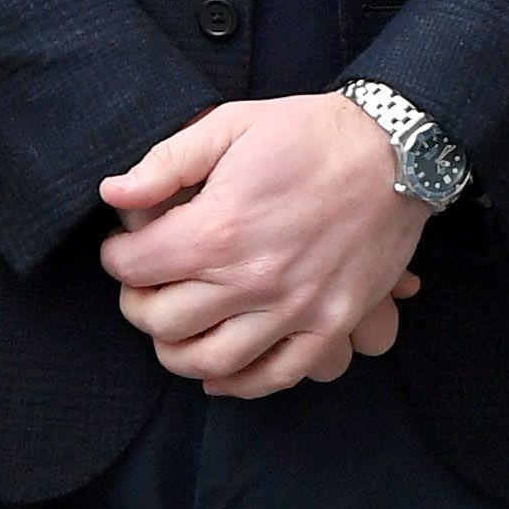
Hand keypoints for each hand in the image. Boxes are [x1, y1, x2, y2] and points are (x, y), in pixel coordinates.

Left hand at [99, 95, 427, 397]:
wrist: (396, 153)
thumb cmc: (308, 134)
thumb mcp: (230, 125)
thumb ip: (165, 162)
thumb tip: (112, 194)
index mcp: (219, 229)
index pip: (134, 268)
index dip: (117, 257)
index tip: (124, 247)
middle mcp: (253, 279)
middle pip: (162, 322)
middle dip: (138, 304)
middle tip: (144, 285)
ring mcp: (296, 309)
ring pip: (210, 362)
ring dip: (176, 351)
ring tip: (173, 327)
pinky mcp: (331, 325)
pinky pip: (276, 376)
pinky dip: (239, 383)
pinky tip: (218, 372)